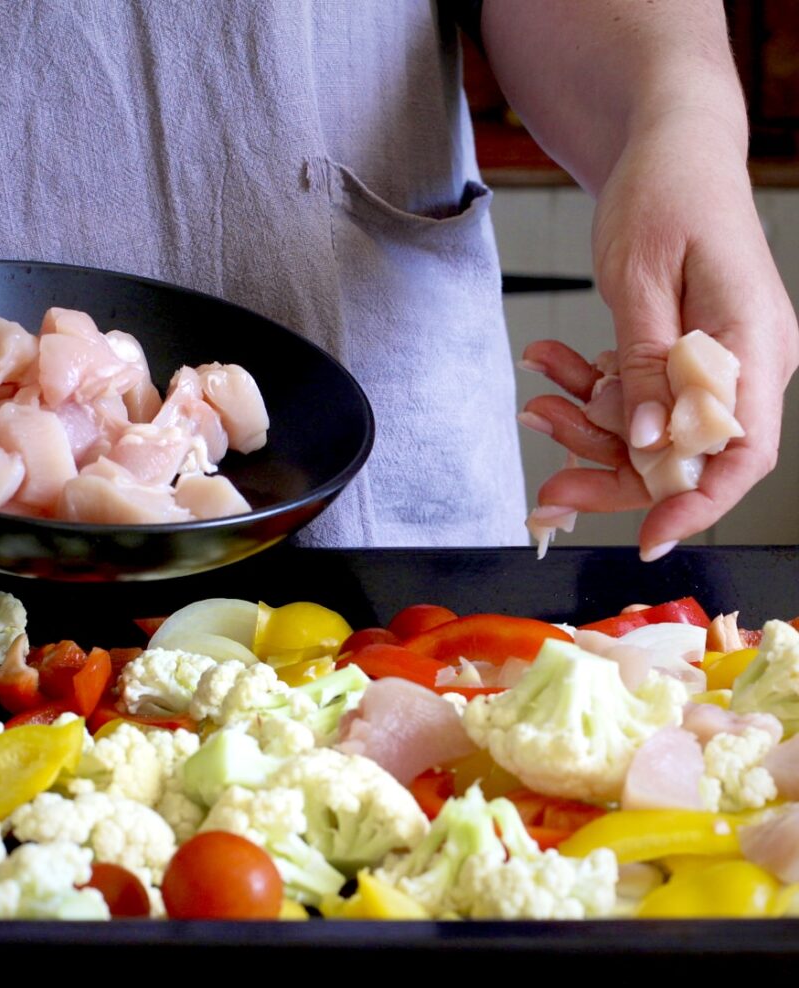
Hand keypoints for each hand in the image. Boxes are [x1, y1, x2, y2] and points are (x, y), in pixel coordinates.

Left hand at [519, 114, 798, 559]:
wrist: (666, 148)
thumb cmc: (663, 195)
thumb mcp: (641, 280)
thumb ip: (646, 365)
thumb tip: (648, 444)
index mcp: (752, 343)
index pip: (742, 451)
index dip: (698, 505)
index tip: (645, 538)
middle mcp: (742, 361)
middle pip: (685, 455)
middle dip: (613, 474)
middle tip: (548, 486)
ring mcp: (711, 360)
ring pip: (650, 430)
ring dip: (587, 426)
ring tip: (536, 400)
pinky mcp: (680, 354)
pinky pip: (635, 393)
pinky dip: (590, 388)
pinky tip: (550, 363)